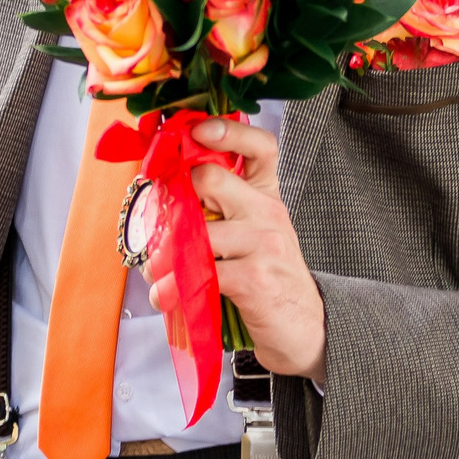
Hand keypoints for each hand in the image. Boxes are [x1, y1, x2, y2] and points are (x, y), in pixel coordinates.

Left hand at [144, 119, 328, 382]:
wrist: (304, 328)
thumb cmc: (268, 277)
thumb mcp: (254, 233)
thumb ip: (222, 210)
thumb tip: (165, 197)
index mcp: (266, 195)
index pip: (260, 147)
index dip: (228, 132)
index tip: (195, 131)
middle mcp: (268, 212)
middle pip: (214, 178)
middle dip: (176, 200)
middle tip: (160, 227)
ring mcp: (264, 244)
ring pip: (198, 231)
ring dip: (163, 256)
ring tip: (154, 273)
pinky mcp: (254, 279)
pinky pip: (200, 272)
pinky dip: (172, 287)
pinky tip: (164, 296)